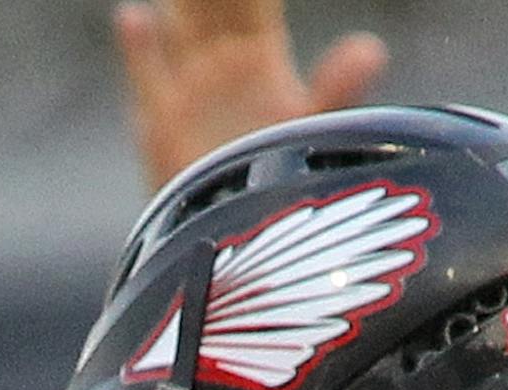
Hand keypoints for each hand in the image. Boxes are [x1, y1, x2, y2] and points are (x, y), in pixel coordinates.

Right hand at [115, 0, 388, 189]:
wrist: (246, 247)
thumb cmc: (286, 187)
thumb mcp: (315, 129)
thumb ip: (338, 86)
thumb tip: (373, 47)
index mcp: (260, 60)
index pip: (255, 1)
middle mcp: (221, 69)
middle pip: (213, 6)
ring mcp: (188, 93)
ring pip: (178, 29)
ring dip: (181, 4)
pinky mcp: (159, 126)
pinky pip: (147, 76)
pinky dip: (139, 46)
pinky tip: (134, 14)